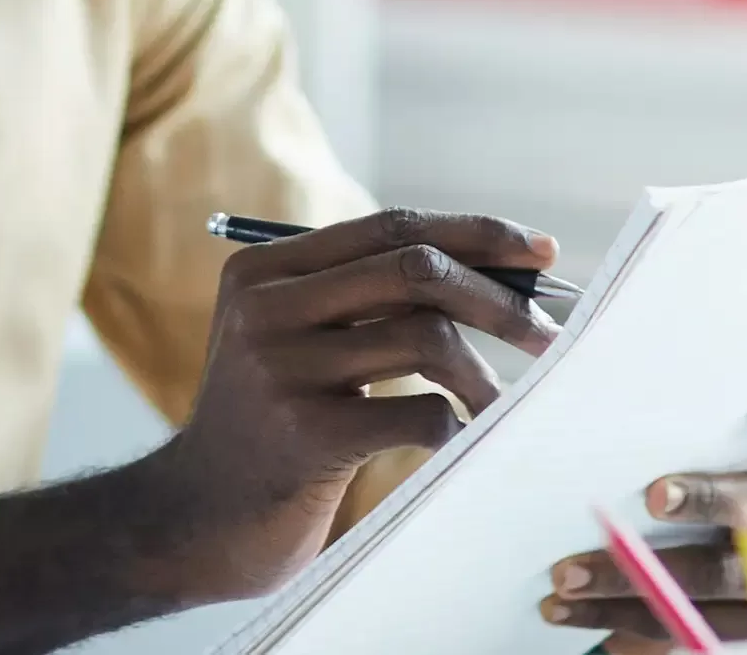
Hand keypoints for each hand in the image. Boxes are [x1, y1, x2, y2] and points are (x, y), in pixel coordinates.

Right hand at [130, 208, 565, 605]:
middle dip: (498, 298)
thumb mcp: (293, 345)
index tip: (541, 254)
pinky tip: (454, 444)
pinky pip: (421, 414)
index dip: (476, 234)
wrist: (196, 521)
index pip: (391, 226)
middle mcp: (264, 307)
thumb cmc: (271, 431)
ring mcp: (280, 369)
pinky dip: (456, 427)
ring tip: (497, 406)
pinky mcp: (306, 434)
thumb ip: (362, 302)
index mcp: (262, 271)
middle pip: (415, 269)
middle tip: (550, 333)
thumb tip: (501, 275)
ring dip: (482, 375)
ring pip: (427, 338)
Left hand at [540, 372, 746, 647]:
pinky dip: (627, 619)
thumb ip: (660, 377)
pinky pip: (698, 627)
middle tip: (653, 496)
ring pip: (731, 577)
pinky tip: (569, 609)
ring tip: (571, 572)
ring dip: (647, 576)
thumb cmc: (689, 443)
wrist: (704, 523)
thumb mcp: (690, 409)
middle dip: (712, 499)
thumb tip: (568, 336)